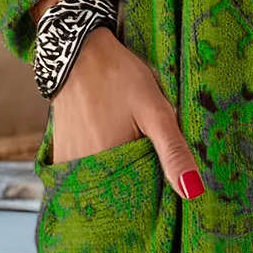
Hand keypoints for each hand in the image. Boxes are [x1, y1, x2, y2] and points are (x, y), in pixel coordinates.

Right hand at [50, 26, 204, 199]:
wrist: (79, 53)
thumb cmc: (120, 77)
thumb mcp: (155, 110)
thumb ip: (173, 151)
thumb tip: (192, 192)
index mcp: (108, 165)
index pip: (137, 199)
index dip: (153, 191)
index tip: (160, 174)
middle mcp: (82, 171)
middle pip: (117, 192)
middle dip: (135, 180)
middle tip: (141, 145)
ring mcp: (68, 163)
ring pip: (101, 182)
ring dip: (117, 173)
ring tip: (126, 140)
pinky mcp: (60, 153)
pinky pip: (84, 173)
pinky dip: (99, 166)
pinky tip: (109, 143)